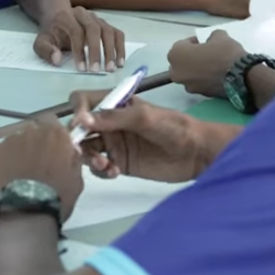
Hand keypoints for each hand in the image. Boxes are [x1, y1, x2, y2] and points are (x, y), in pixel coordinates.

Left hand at [0, 118, 84, 222]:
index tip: (52, 151)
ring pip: (14, 142)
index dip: (52, 138)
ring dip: (17, 153)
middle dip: (34, 145)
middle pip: (32, 132)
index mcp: (55, 134)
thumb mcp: (76, 179)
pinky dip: (0, 163)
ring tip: (18, 176)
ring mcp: (9, 141)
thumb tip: (69, 150)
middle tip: (35, 166)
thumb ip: (73, 159)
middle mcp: (31, 131)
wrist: (26, 214)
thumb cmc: (57, 198)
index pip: (53, 124)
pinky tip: (4, 180)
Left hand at [34, 7, 125, 72]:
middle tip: (96, 70)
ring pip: (108, 31)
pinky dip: (120, 48)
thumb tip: (57, 59)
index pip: (76, 32)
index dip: (79, 51)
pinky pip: (117, 34)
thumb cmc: (51, 34)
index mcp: (66, 17)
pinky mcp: (106, 25)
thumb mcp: (41, 42)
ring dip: (111, 51)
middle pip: (94, 29)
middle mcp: (83, 15)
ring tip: (111, 68)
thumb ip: (46, 51)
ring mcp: (97, 19)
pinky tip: (120, 62)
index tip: (81, 68)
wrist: (58, 19)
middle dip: (96, 51)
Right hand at [69, 94, 218, 182]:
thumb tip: (81, 120)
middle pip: (81, 129)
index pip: (83, 102)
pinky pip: (100, 168)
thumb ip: (112, 118)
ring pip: (87, 150)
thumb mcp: (144, 117)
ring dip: (89, 158)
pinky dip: (101, 171)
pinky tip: (114, 172)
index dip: (77, 112)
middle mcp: (110, 124)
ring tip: (104, 165)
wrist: (197, 153)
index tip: (80, 126)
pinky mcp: (121, 164)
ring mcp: (115, 145)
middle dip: (78, 140)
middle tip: (83, 152)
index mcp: (115, 105)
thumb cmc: (173, 127)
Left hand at [167, 30, 245, 96]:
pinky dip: (204, 80)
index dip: (195, 42)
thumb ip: (210, 37)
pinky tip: (216, 75)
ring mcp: (187, 86)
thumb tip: (211, 40)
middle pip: (183, 62)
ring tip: (213, 65)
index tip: (205, 42)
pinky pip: (199, 84)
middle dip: (192, 58)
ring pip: (190, 75)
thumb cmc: (225, 53)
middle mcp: (176, 72)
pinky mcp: (199, 95)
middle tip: (207, 54)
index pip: (183, 44)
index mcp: (175, 54)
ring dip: (198, 70)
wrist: (241, 76)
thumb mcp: (219, 36)